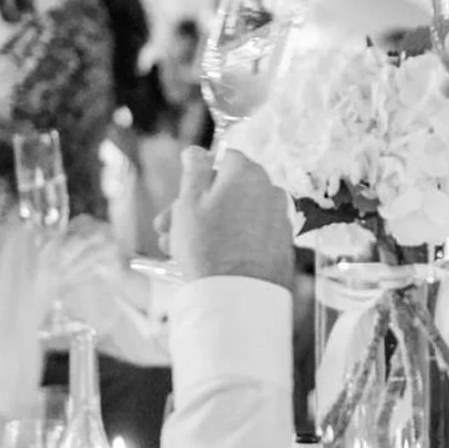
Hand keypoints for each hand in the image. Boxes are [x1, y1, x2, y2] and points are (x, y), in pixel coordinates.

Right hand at [171, 149, 293, 289]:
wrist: (236, 296)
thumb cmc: (208, 247)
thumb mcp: (189, 202)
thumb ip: (194, 170)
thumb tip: (196, 151)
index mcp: (247, 173)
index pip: (223, 159)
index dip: (198, 176)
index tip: (181, 195)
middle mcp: (270, 191)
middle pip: (228, 191)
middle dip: (194, 207)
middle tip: (167, 228)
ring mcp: (279, 219)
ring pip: (236, 215)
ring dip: (207, 227)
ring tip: (176, 250)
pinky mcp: (281, 245)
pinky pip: (251, 236)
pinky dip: (231, 242)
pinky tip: (206, 259)